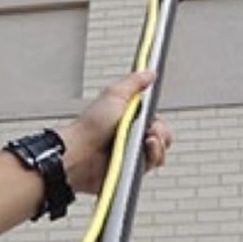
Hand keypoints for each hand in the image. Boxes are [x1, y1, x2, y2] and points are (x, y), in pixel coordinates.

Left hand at [58, 70, 171, 194]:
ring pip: (159, 152)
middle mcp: (132, 135)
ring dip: (156, 148)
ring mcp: (132, 153)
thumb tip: (149, 72)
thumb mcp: (115, 95)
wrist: (81, 153)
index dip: (157, 121)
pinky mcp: (131, 170)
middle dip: (160, 134)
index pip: (155, 119)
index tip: (152, 120)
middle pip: (161, 136)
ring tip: (143, 144)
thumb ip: (134, 83)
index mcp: (128, 116)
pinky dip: (149, 159)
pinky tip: (138, 156)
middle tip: (148, 133)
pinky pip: (150, 166)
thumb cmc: (92, 125)